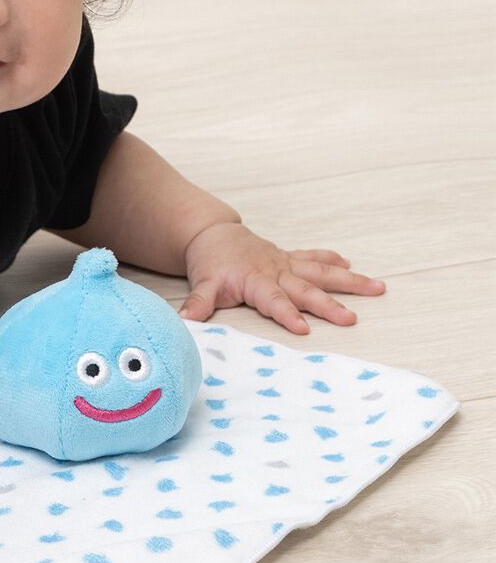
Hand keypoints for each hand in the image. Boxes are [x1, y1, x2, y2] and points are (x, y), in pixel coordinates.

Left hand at [177, 222, 385, 333]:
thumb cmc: (209, 263)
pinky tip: (350, 264)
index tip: (304, 328)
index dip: (287, 314)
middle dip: (328, 304)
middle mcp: (275, 271)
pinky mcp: (287, 258)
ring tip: (377, 287)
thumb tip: (185, 323)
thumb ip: (197, 304)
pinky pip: (312, 259)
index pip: (274, 301)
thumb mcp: (201, 284)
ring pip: (319, 272)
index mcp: (255, 281)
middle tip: (350, 319)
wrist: (211, 235)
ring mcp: (284, 263)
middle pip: (305, 289)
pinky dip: (330, 260)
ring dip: (348, 280)